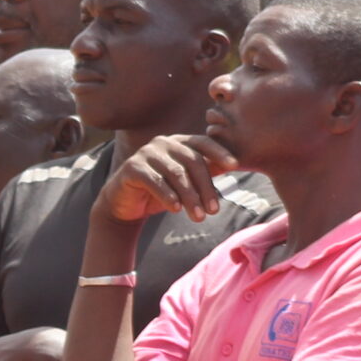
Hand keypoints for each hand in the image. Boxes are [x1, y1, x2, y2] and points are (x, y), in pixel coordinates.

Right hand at [100, 132, 238, 225]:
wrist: (125, 205)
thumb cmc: (160, 193)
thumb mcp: (186, 184)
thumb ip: (205, 173)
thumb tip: (232, 165)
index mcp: (178, 142)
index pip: (202, 142)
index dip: (219, 152)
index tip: (235, 165)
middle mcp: (163, 143)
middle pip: (192, 161)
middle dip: (205, 187)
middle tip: (213, 211)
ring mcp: (146, 153)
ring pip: (176, 173)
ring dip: (189, 197)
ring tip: (198, 217)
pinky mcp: (132, 167)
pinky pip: (154, 181)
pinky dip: (167, 195)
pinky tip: (175, 209)